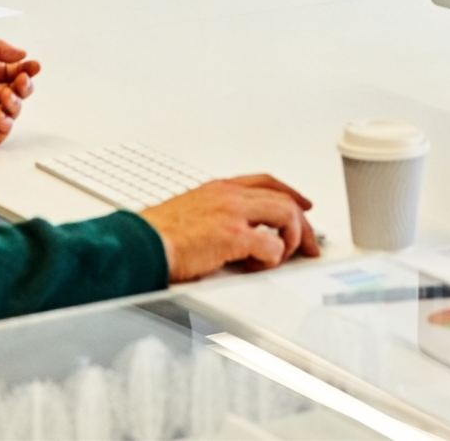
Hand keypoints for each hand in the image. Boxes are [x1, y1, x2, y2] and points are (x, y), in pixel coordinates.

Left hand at [0, 38, 40, 145]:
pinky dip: (5, 123)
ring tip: (4, 98)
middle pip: (15, 91)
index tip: (34, 67)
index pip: (10, 71)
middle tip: (21, 82)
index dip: (24, 70)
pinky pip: (1, 132)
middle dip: (23, 86)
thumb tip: (20, 53)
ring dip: (14, 103)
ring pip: (12, 110)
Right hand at [139, 175, 319, 278]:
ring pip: (285, 216)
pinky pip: (272, 247)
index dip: (291, 194)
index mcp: (219, 188)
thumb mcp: (190, 213)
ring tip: (279, 258)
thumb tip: (236, 234)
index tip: (304, 206)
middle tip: (308, 247)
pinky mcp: (232, 236)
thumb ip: (215, 216)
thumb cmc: (158, 235)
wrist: (141, 243)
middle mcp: (229, 195)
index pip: (266, 182)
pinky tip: (257, 267)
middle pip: (284, 200)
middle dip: (303, 226)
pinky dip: (272, 260)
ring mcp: (232, 213)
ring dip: (290, 240)